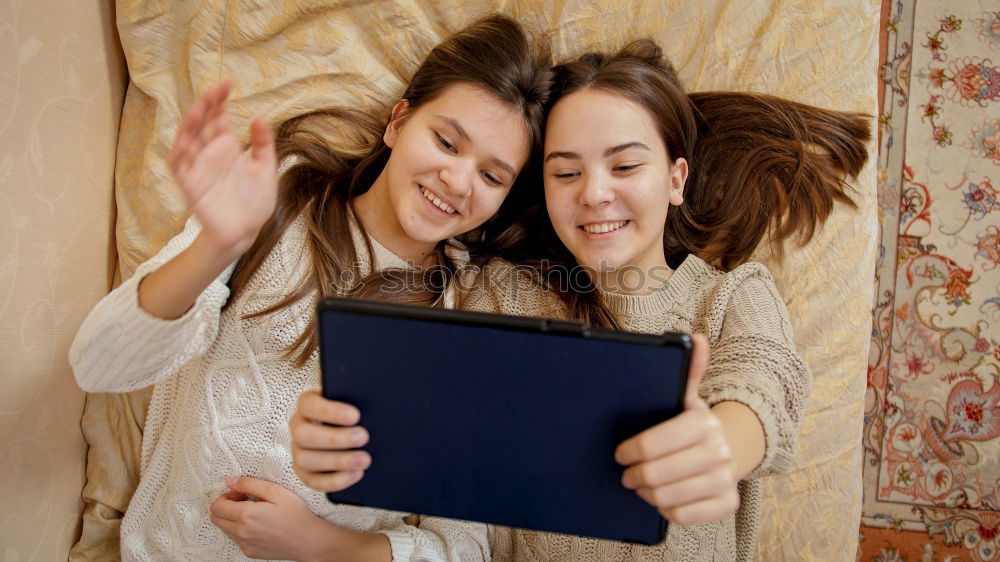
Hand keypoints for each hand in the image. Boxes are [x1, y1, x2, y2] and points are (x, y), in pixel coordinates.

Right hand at [167, 82, 277, 257]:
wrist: (247, 231)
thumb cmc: (254, 201)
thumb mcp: (265, 169)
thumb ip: (263, 145)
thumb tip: (260, 117)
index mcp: (227, 147)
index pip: (219, 117)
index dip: (220, 101)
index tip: (227, 84)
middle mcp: (210, 153)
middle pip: (202, 123)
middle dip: (206, 106)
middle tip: (215, 90)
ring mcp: (198, 167)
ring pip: (188, 139)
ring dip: (192, 123)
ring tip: (202, 107)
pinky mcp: (190, 185)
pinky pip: (179, 165)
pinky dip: (180, 152)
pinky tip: (186, 140)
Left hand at [210, 477, 342, 560]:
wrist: (308, 541)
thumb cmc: (296, 514)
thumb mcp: (276, 491)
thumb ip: (250, 484)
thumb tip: (230, 481)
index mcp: (245, 515)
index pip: (216, 506)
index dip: (225, 496)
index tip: (240, 494)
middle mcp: (241, 532)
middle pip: (216, 518)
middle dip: (225, 507)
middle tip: (245, 501)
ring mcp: (244, 544)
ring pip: (225, 529)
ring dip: (232, 519)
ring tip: (254, 513)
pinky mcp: (249, 552)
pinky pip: (236, 539)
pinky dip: (241, 530)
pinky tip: (259, 525)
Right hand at [290, 388, 370, 490]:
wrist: (352, 429)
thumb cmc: (352, 410)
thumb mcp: (351, 395)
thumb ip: (352, 390)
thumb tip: (363, 383)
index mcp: (307, 404)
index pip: (309, 404)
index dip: (330, 411)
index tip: (356, 415)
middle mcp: (298, 427)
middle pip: (305, 435)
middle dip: (336, 438)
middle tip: (364, 437)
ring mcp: (298, 451)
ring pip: (307, 460)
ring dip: (337, 461)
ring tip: (365, 459)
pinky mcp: (305, 472)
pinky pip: (314, 481)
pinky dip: (335, 480)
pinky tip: (357, 474)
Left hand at [614, 333, 739, 524]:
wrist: (728, 449)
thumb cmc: (693, 423)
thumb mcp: (687, 397)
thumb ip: (687, 369)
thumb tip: (693, 337)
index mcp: (702, 422)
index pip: (651, 444)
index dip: (629, 451)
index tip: (620, 453)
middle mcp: (719, 451)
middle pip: (655, 474)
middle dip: (633, 474)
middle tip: (626, 472)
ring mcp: (724, 479)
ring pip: (665, 497)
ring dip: (646, 492)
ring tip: (640, 484)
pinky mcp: (727, 503)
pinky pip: (682, 516)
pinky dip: (665, 509)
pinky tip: (662, 497)